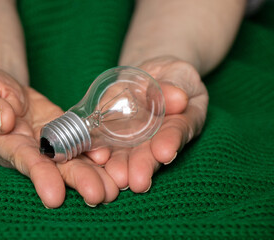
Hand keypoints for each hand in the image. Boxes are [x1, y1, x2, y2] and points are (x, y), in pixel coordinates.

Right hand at [0, 64, 117, 207]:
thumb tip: (4, 120)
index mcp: (7, 143)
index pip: (26, 162)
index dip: (41, 178)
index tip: (55, 197)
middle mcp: (31, 147)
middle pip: (57, 167)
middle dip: (78, 181)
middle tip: (99, 195)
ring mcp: (49, 138)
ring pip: (73, 157)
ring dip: (94, 172)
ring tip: (113, 186)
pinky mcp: (62, 126)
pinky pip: (79, 138)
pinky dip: (94, 148)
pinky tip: (108, 156)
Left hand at [104, 56, 208, 191]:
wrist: (150, 77)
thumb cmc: (169, 75)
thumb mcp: (176, 73)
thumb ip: (175, 85)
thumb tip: (178, 98)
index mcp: (181, 120)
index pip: (178, 132)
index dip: (170, 143)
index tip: (164, 152)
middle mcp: (159, 136)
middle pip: (152, 153)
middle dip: (144, 166)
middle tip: (137, 181)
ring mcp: (137, 140)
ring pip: (130, 155)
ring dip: (123, 167)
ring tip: (117, 177)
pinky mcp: (116, 136)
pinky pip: (109, 144)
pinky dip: (102, 151)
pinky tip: (97, 157)